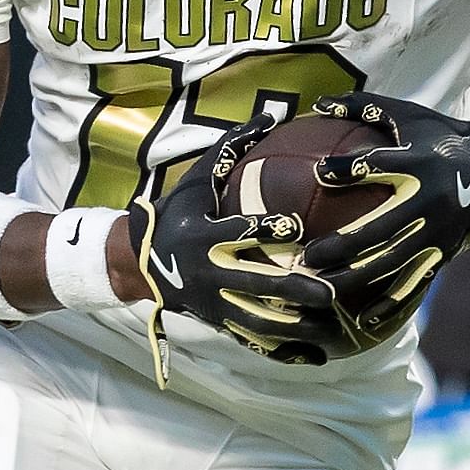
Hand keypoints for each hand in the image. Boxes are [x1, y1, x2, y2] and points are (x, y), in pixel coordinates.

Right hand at [136, 131, 353, 362]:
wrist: (137, 260)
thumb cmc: (177, 211)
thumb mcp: (198, 177)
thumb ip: (233, 147)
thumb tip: (270, 112)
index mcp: (204, 236)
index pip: (237, 232)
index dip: (266, 229)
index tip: (296, 226)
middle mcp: (209, 273)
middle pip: (256, 285)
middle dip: (293, 290)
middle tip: (330, 291)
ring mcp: (215, 303)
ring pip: (259, 321)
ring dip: (296, 327)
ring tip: (332, 327)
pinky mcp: (219, 322)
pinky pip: (254, 341)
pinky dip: (284, 351)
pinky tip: (316, 356)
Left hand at [298, 93, 469, 343]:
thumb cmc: (443, 138)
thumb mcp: (410, 116)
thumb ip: (365, 108)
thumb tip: (319, 103)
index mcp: (419, 163)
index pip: (379, 166)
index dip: (348, 170)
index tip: (319, 174)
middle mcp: (429, 200)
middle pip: (381, 228)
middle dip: (343, 245)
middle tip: (307, 257)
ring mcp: (437, 231)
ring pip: (392, 261)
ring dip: (355, 277)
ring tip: (321, 288)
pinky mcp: (443, 252)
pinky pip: (413, 282)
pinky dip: (389, 303)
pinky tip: (361, 320)